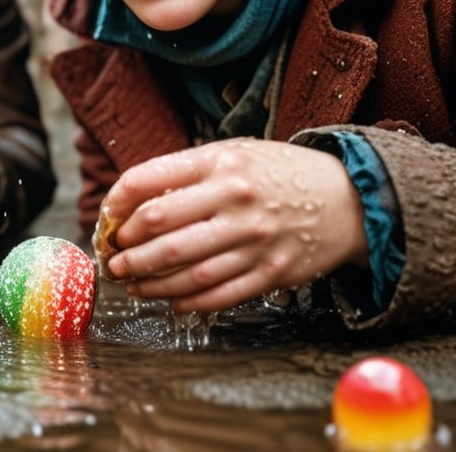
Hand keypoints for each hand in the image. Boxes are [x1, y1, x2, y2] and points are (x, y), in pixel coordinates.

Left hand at [100, 138, 368, 313]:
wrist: (348, 198)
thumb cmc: (275, 174)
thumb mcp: (231, 154)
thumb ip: (184, 174)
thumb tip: (129, 204)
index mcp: (218, 163)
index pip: (146, 182)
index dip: (115, 205)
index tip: (106, 220)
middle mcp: (235, 199)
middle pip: (158, 229)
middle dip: (124, 249)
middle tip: (112, 258)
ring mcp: (255, 239)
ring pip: (183, 269)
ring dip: (147, 281)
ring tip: (130, 282)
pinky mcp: (272, 272)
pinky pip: (218, 294)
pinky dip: (186, 301)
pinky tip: (169, 300)